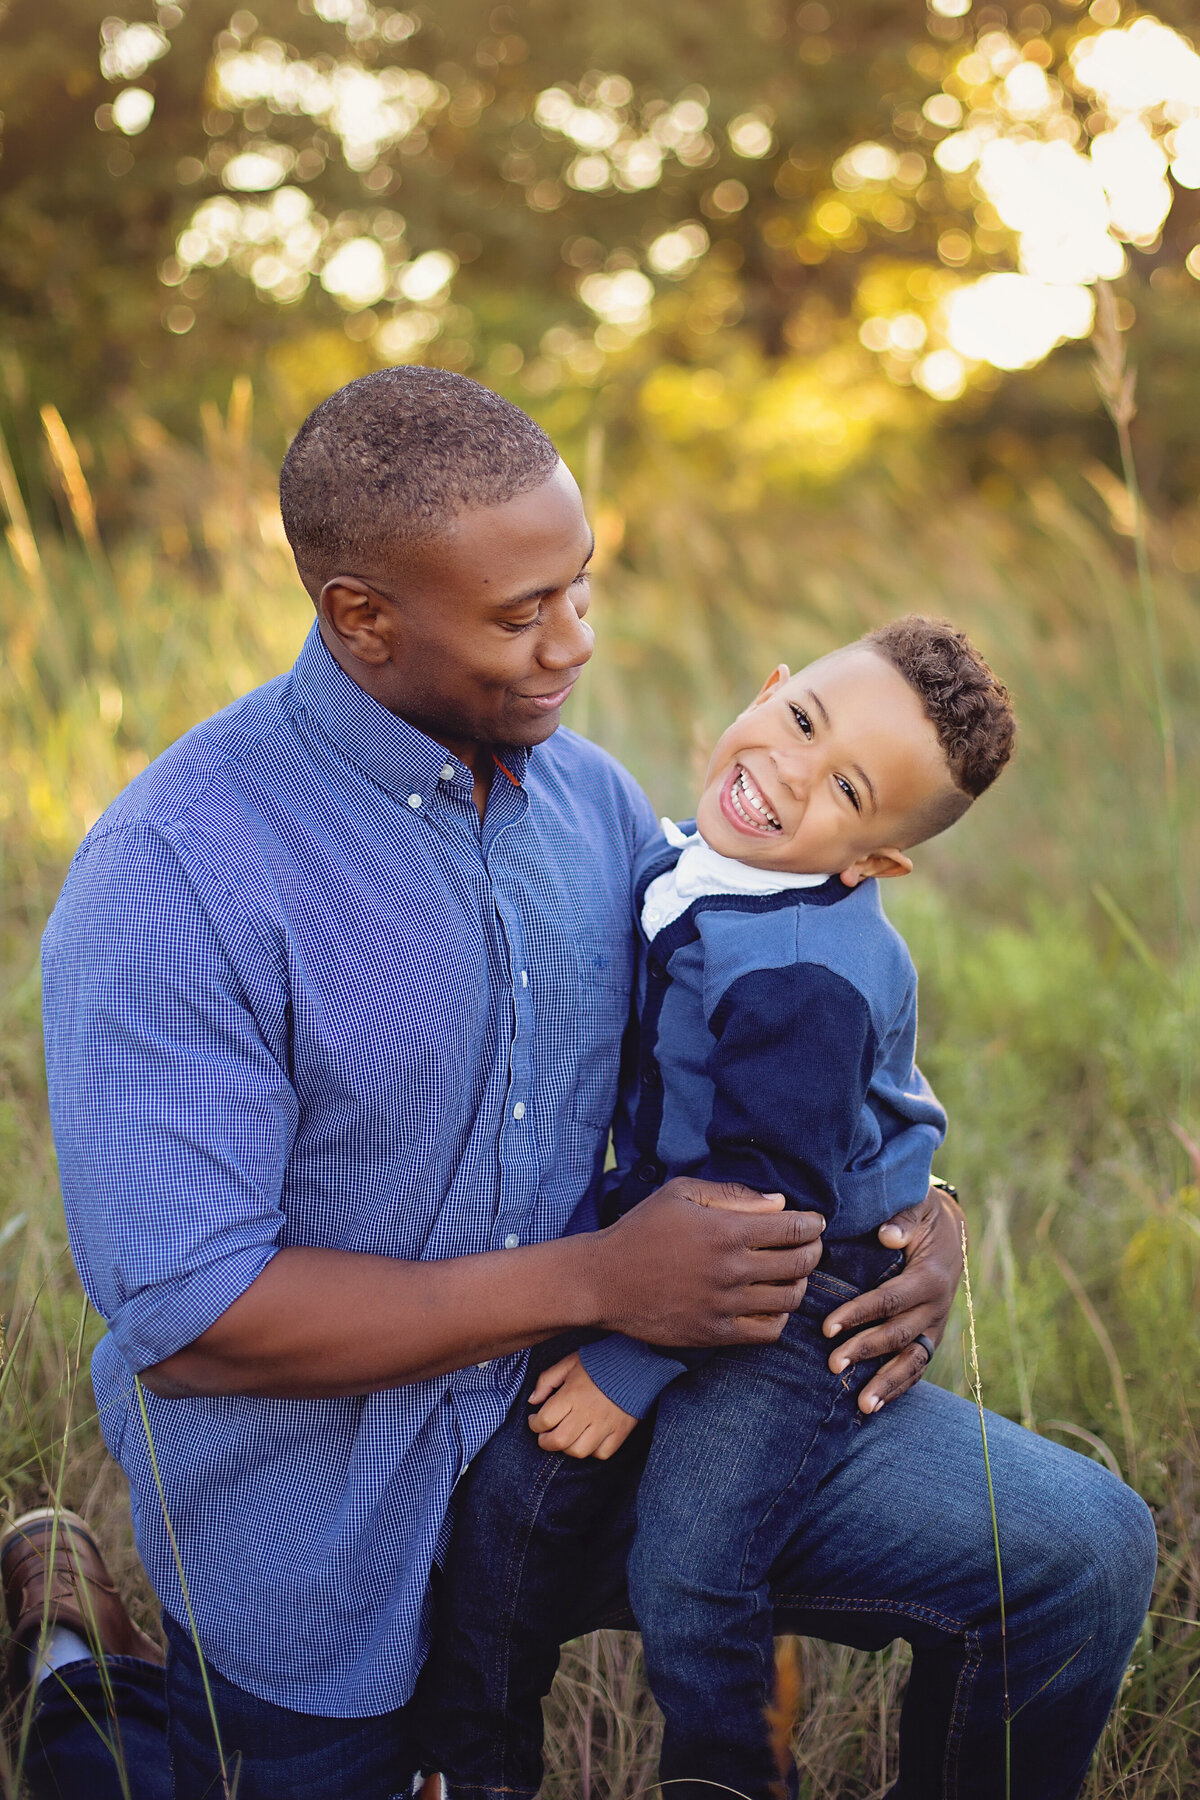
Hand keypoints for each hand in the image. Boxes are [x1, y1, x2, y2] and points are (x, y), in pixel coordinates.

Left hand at [527, 1352, 638, 1458]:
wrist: (636, 1363)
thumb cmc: (598, 1362)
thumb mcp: (569, 1363)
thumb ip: (547, 1380)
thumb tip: (533, 1400)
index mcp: (572, 1394)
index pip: (545, 1420)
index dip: (534, 1424)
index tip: (534, 1420)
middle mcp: (587, 1412)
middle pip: (558, 1441)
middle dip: (545, 1442)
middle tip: (545, 1434)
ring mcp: (605, 1424)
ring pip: (578, 1451)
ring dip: (566, 1448)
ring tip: (565, 1437)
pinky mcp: (620, 1432)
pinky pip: (602, 1453)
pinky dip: (591, 1451)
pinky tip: (587, 1439)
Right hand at [592, 1178, 823, 1348]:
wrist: (603, 1281)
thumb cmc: (642, 1230)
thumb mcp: (681, 1194)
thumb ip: (733, 1195)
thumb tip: (779, 1203)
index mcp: (725, 1231)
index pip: (794, 1229)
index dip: (813, 1224)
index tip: (814, 1222)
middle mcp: (731, 1270)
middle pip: (799, 1264)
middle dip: (813, 1251)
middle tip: (810, 1245)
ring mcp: (725, 1306)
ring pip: (789, 1299)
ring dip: (799, 1284)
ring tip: (792, 1273)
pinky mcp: (715, 1334)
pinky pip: (768, 1332)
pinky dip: (779, 1317)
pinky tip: (771, 1303)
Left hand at [822, 1184, 964, 1415]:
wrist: (952, 1231)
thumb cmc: (923, 1215)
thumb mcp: (918, 1207)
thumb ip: (903, 1220)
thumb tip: (887, 1234)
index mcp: (929, 1276)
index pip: (890, 1300)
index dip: (859, 1314)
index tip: (827, 1328)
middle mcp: (936, 1307)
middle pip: (898, 1335)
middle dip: (865, 1351)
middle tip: (833, 1365)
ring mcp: (935, 1325)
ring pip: (912, 1360)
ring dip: (887, 1384)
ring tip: (862, 1406)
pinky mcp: (931, 1337)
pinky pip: (917, 1366)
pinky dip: (899, 1387)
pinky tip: (876, 1405)